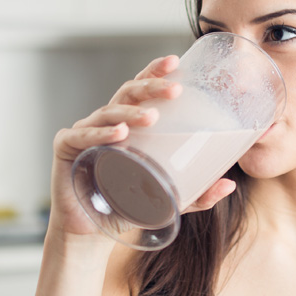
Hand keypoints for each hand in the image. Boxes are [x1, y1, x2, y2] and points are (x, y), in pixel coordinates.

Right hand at [48, 55, 237, 241]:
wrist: (90, 234)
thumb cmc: (124, 208)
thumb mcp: (167, 200)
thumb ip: (196, 193)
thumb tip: (229, 184)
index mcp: (127, 125)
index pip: (141, 90)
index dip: (155, 72)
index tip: (176, 60)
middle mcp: (105, 123)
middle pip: (127, 94)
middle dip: (151, 87)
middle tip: (175, 90)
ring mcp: (84, 133)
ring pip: (108, 112)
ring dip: (130, 113)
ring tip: (152, 117)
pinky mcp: (66, 149)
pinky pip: (83, 136)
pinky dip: (101, 134)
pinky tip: (119, 135)